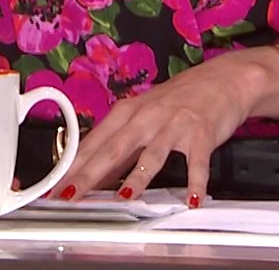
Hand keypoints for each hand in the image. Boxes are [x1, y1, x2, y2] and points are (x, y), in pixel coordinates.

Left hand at [52, 48, 278, 206]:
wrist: (223, 79)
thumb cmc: (180, 99)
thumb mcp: (144, 115)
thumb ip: (123, 143)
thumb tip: (98, 172)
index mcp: (127, 112)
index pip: (94, 142)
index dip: (73, 165)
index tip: (56, 185)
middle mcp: (147, 117)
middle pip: (113, 149)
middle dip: (90, 174)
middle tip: (72, 194)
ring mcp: (174, 125)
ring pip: (151, 155)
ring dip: (137, 177)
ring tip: (124, 198)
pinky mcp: (201, 134)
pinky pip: (196, 162)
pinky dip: (195, 182)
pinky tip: (192, 199)